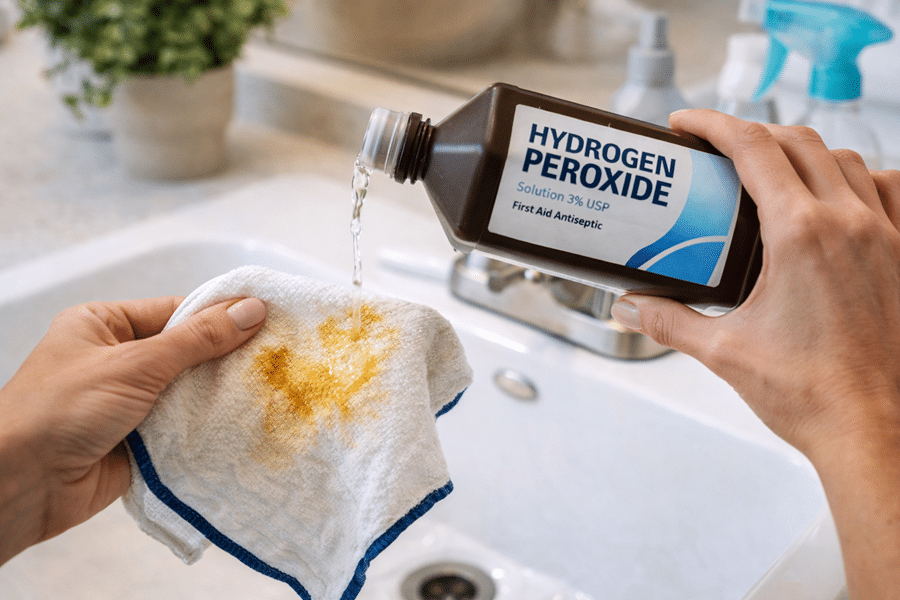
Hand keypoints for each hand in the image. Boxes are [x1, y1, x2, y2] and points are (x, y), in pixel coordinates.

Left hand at [0, 296, 265, 564]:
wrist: (21, 486)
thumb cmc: (62, 409)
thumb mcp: (134, 364)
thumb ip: (197, 339)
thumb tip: (252, 309)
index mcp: (103, 325)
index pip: (174, 311)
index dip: (219, 315)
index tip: (267, 318)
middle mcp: (116, 359)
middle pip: (185, 351)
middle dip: (224, 357)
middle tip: (277, 356)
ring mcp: (128, 401)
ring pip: (188, 390)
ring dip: (218, 393)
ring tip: (271, 386)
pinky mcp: (140, 439)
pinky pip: (183, 426)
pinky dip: (208, 425)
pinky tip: (244, 419)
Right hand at [611, 109, 899, 598]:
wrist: (873, 428)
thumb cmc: (813, 394)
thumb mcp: (722, 351)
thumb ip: (667, 319)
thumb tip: (630, 305)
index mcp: (800, 234)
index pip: (752, 148)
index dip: (712, 125)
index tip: (686, 124)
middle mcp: (848, 222)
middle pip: (797, 141)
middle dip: (750, 134)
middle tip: (716, 150)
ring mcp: (884, 235)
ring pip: (846, 158)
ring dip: (802, 151)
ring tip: (769, 170)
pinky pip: (888, 189)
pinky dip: (859, 177)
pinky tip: (839, 195)